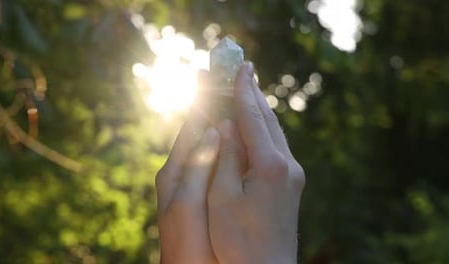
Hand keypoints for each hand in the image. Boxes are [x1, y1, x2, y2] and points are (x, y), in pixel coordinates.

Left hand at [155, 82, 219, 263]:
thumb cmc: (186, 243)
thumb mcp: (187, 202)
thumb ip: (198, 164)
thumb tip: (214, 129)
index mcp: (174, 171)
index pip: (190, 127)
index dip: (202, 101)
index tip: (210, 75)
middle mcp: (182, 173)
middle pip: (199, 133)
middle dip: (213, 108)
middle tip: (226, 84)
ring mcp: (193, 184)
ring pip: (209, 147)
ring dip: (221, 125)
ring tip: (234, 104)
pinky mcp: (206, 195)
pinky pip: (216, 164)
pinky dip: (227, 148)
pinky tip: (239, 144)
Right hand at [207, 63, 304, 263]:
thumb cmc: (238, 241)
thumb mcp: (221, 198)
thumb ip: (225, 157)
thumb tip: (227, 124)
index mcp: (269, 165)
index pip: (252, 117)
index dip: (242, 91)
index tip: (239, 67)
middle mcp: (287, 165)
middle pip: (268, 120)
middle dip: (254, 94)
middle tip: (245, 71)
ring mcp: (293, 175)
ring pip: (275, 133)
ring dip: (260, 111)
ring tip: (250, 92)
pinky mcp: (292, 185)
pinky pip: (276, 147)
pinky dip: (264, 131)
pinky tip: (258, 128)